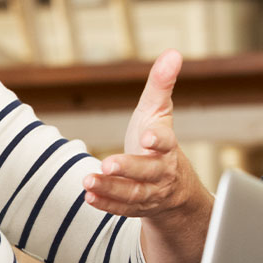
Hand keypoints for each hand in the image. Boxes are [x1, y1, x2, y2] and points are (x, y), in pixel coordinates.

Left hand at [81, 49, 212, 262]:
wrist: (173, 189)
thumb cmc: (158, 143)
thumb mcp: (158, 113)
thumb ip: (161, 85)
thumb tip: (173, 53)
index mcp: (167, 147)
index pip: (167, 143)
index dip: (158, 140)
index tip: (148, 137)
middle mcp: (161, 172)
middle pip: (148, 171)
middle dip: (128, 168)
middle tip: (107, 163)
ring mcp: (149, 193)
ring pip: (133, 194)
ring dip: (111, 189)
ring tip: (88, 181)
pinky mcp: (136, 208)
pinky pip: (122, 209)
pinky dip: (106, 204)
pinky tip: (89, 196)